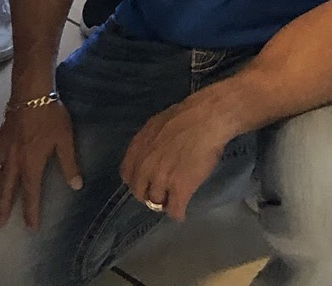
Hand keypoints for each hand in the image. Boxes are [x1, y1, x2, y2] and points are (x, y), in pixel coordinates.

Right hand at [0, 100, 80, 230]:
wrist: (30, 91)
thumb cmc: (50, 114)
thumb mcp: (64, 139)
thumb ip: (69, 163)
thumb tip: (76, 186)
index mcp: (31, 162)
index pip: (30, 192)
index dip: (30, 211)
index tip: (30, 228)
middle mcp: (15, 159)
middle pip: (8, 187)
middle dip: (3, 206)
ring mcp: (6, 147)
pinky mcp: (2, 136)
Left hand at [118, 93, 236, 221]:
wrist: (205, 120)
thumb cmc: (183, 117)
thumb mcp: (154, 126)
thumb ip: (147, 144)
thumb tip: (148, 154)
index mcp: (137, 149)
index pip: (126, 175)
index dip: (137, 181)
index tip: (145, 182)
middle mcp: (144, 167)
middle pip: (139, 193)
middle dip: (149, 195)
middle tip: (161, 194)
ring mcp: (161, 179)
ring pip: (156, 203)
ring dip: (164, 203)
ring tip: (173, 201)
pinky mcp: (180, 189)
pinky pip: (175, 210)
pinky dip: (178, 214)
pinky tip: (181, 213)